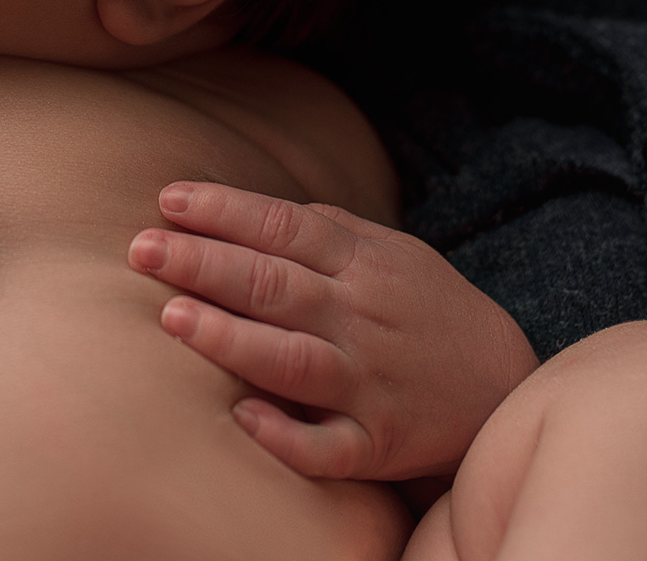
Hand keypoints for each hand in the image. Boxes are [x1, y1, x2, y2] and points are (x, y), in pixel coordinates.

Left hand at [128, 182, 536, 481]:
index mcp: (362, 264)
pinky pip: (328, 446)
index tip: (168, 200)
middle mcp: (361, 318)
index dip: (225, 210)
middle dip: (203, 264)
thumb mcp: (393, 251)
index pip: (284, 228)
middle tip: (141, 249)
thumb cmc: (427, 309)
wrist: (505, 386)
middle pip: (275, 284)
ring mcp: (368, 382)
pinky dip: (287, 436)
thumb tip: (242, 206)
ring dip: (229, 338)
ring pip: (291, 359)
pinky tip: (243, 417)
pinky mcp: (378, 443)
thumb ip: (325, 228)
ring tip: (170, 316)